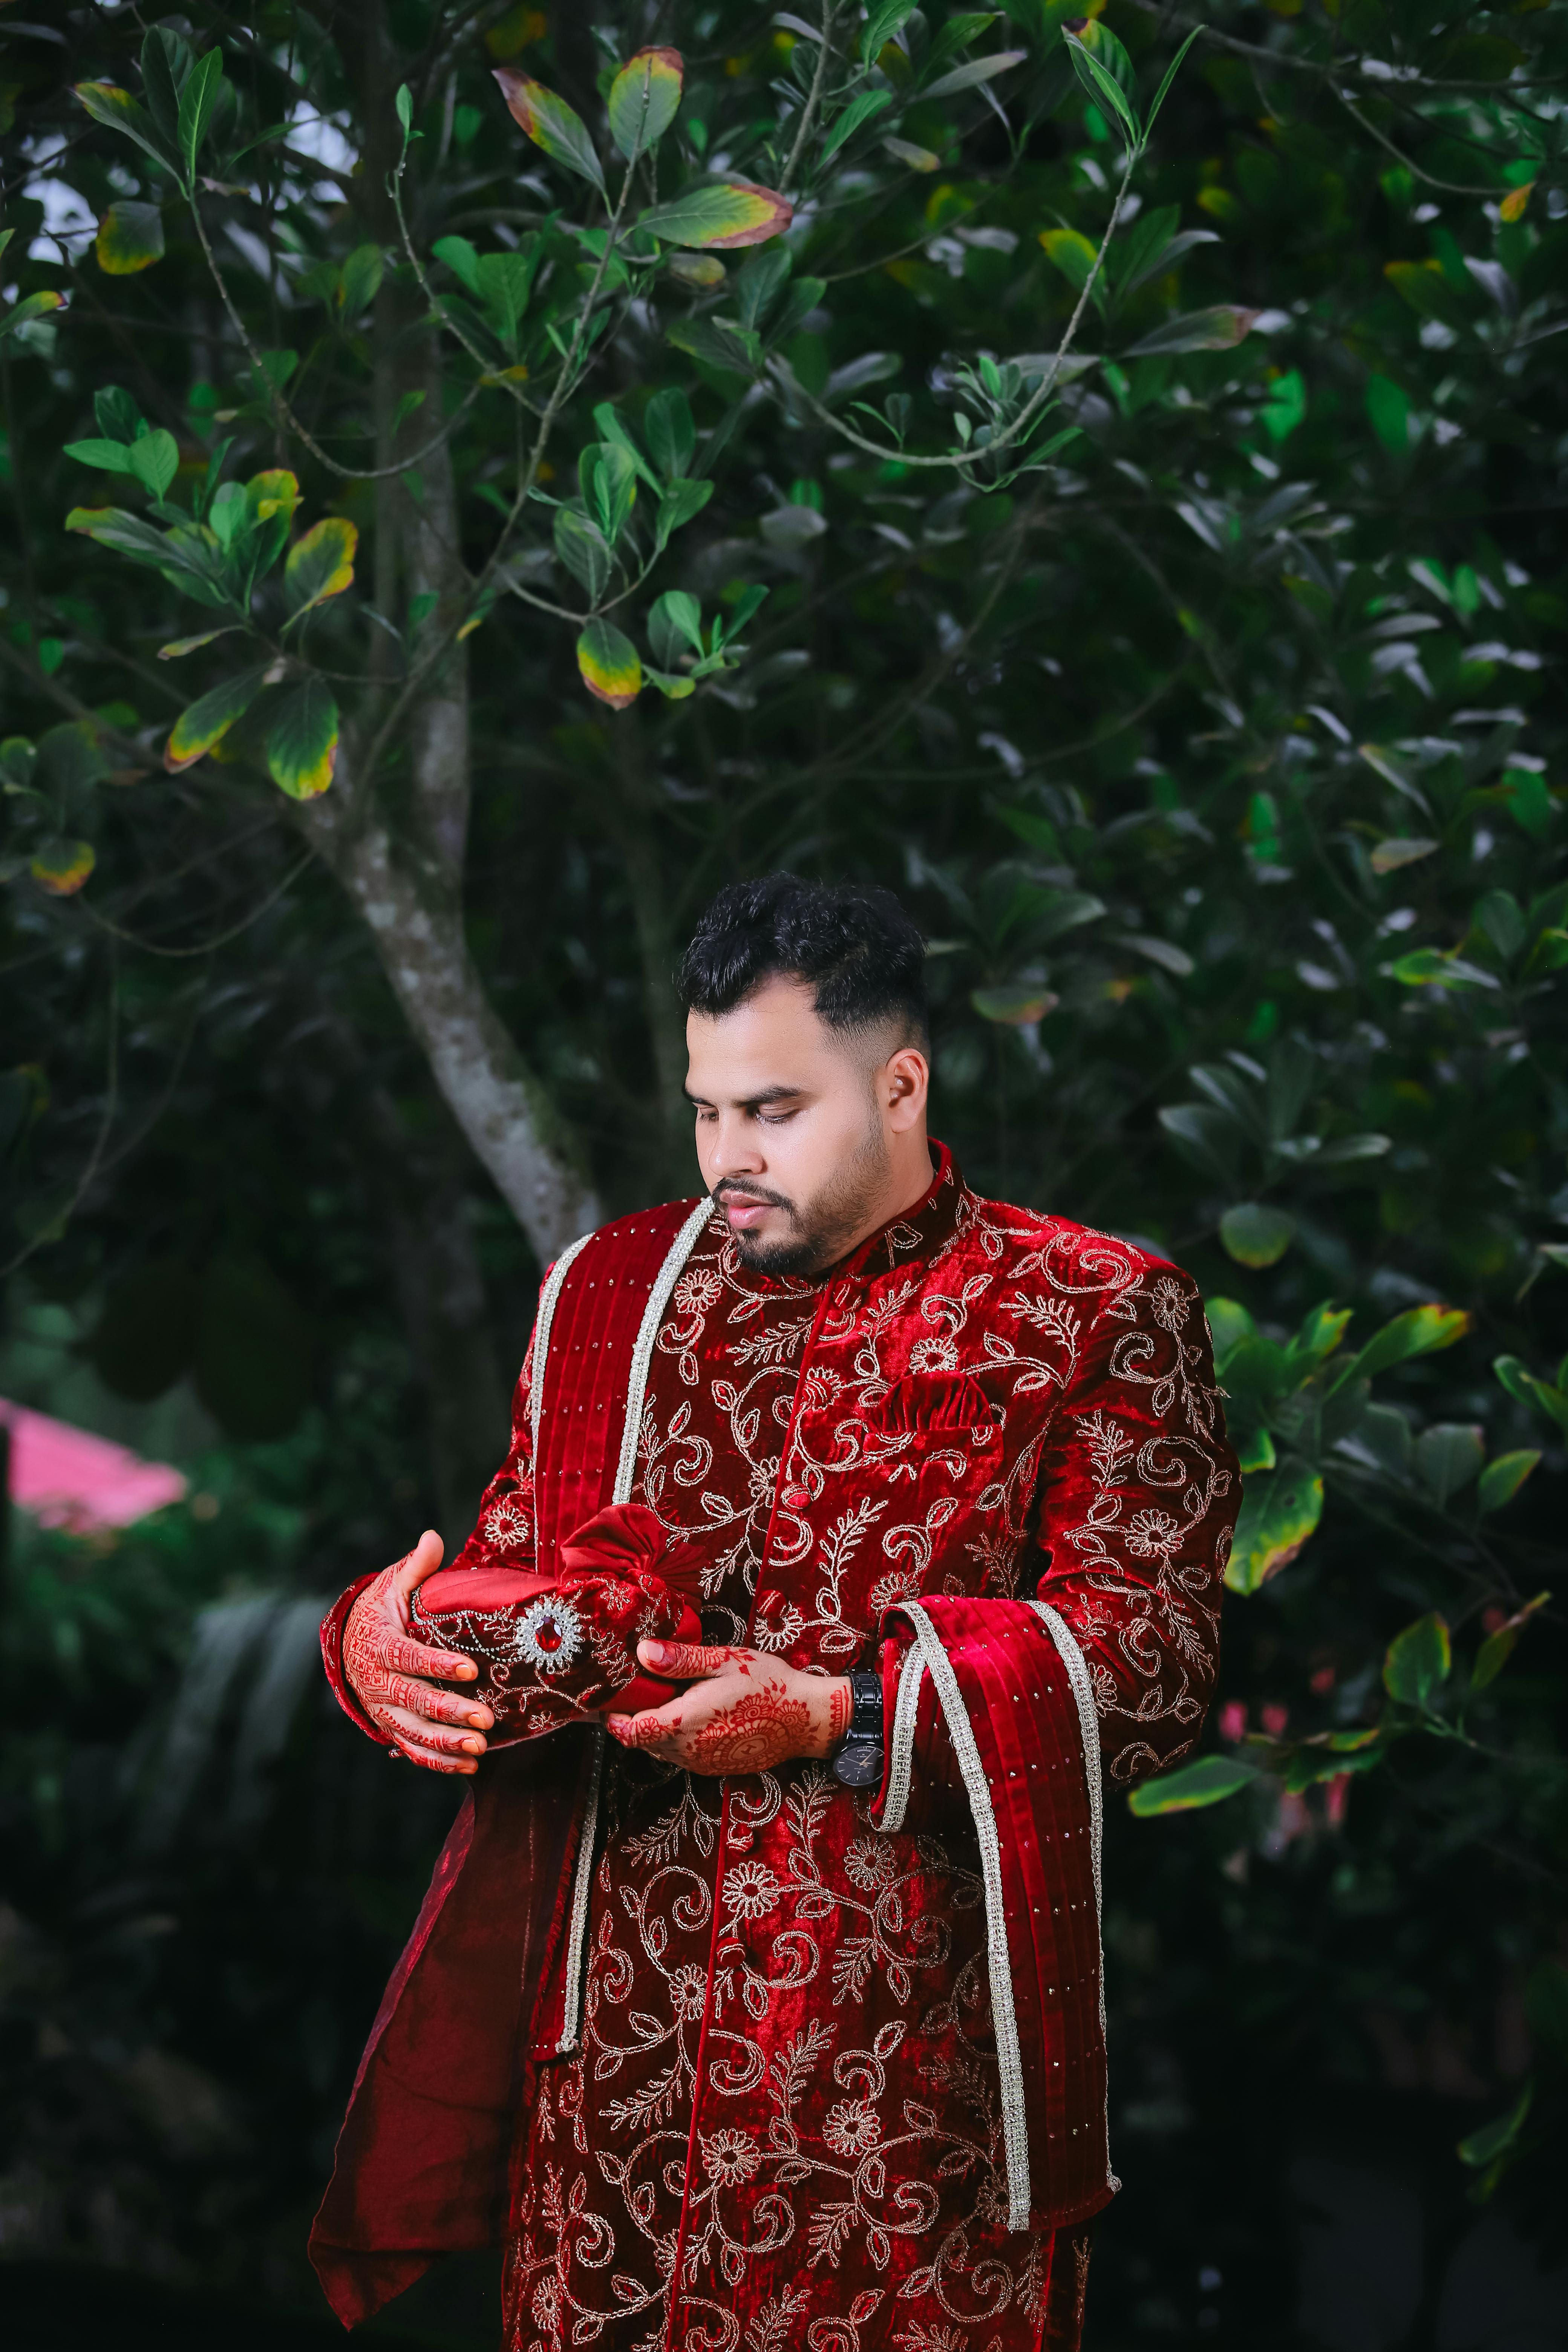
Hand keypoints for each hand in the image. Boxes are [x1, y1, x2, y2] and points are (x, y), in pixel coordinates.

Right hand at [342, 1530, 494, 1773]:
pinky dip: (437, 1761)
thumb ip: (416, 1567)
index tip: (469, 1668)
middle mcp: (377, 1682)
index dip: (437, 1664)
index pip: (408, 1657)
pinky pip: (412, 1748)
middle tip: (485, 1718)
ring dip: (447, 1742)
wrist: (349, 1644)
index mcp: (380, 1644)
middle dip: (450, 1711)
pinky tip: (469, 1765)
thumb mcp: (394, 1585)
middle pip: (414, 1701)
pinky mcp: (390, 1726)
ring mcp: (383, 1709)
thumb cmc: (382, 1610)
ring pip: (413, 1731)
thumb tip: (433, 1537)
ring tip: (480, 1747)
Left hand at [605, 1641, 850, 1775]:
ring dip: (657, 1726)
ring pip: (661, 1749)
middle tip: (640, 1687)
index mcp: (685, 1723)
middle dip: (634, 1717)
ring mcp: (702, 1763)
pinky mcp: (714, 1768)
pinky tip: (694, 1711)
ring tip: (669, 1696)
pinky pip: (682, 1755)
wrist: (806, 1719)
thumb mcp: (725, 1661)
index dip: (613, 1717)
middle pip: (641, 1740)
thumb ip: (681, 1660)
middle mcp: (689, 1751)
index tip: (612, 1697)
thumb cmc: (768, 1684)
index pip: (630, 1731)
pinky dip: (677, 1736)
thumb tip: (642, 1652)